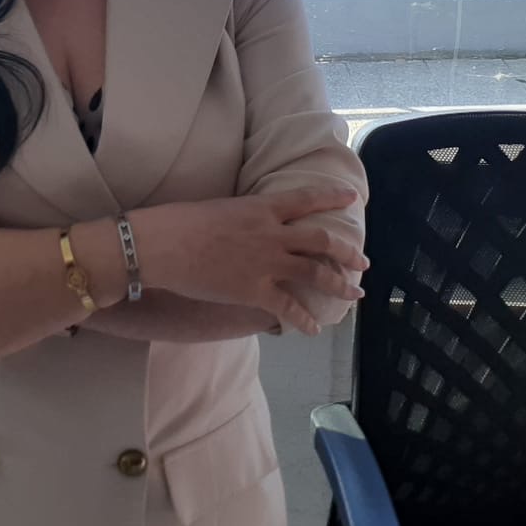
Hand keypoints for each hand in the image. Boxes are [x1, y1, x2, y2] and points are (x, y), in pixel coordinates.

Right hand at [130, 188, 367, 336]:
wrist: (162, 245)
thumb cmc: (181, 221)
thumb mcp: (220, 207)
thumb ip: (244, 216)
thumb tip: (250, 224)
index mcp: (262, 208)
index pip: (306, 199)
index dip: (332, 197)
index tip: (352, 197)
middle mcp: (273, 234)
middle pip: (322, 240)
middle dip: (347, 252)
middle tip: (363, 262)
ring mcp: (267, 264)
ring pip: (315, 273)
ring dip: (339, 284)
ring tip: (354, 294)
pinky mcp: (255, 291)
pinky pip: (288, 309)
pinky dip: (304, 320)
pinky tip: (315, 328)